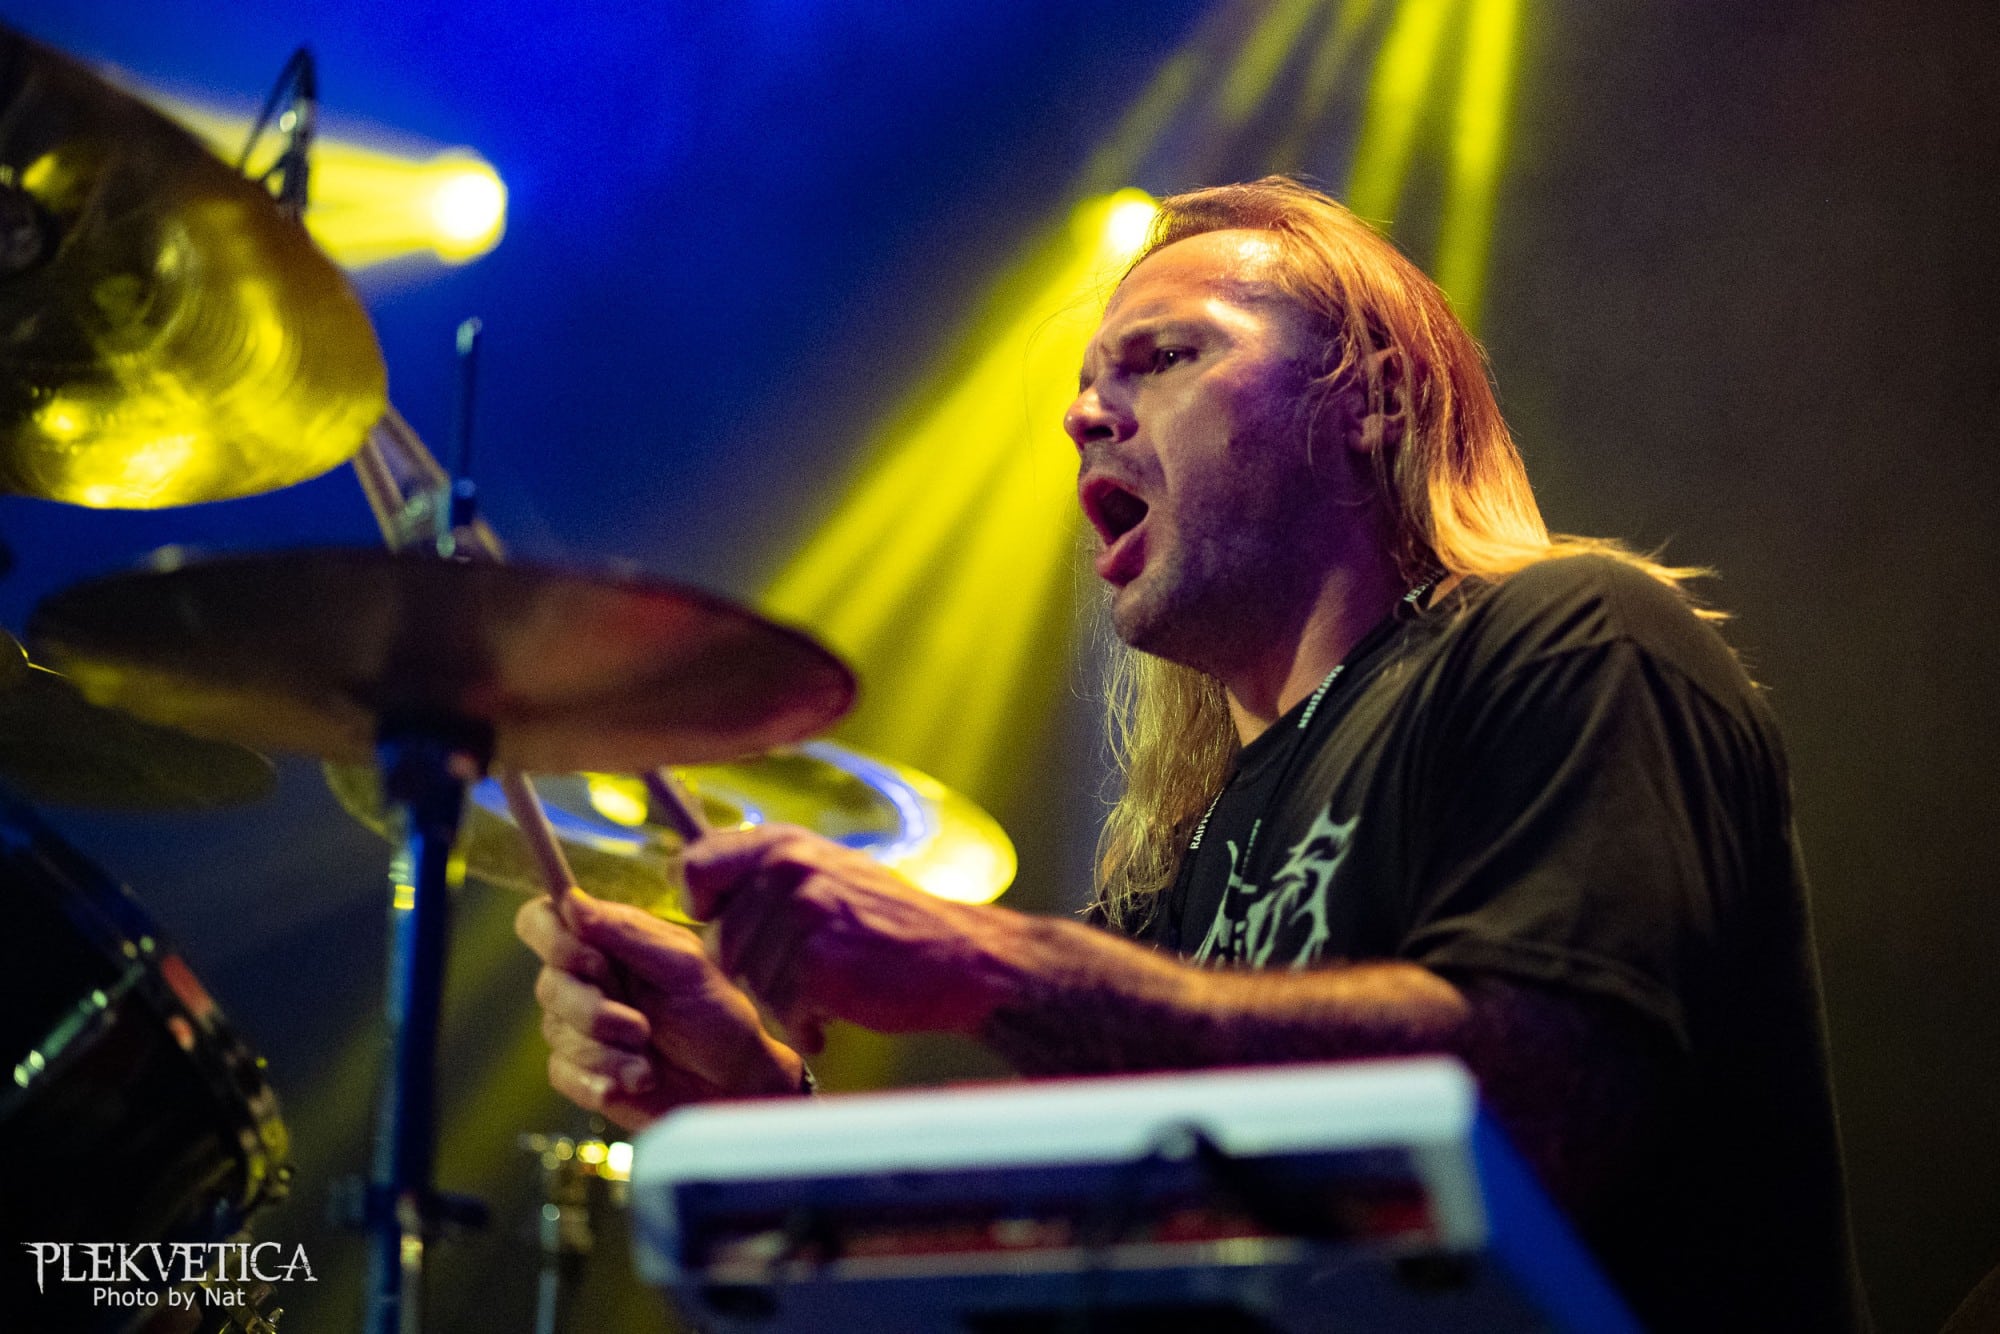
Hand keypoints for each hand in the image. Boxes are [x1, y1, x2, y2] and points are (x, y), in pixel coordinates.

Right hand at [515, 890, 802, 1130]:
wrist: (734, 1082)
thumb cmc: (716, 1013)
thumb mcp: (682, 965)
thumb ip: (626, 933)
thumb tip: (571, 902)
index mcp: (607, 941)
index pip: (543, 921)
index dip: (550, 937)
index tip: (591, 960)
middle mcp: (587, 980)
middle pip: (548, 984)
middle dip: (592, 1010)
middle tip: (639, 1027)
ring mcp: (580, 1026)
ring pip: (556, 1031)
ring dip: (605, 1050)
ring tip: (648, 1060)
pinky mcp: (581, 1071)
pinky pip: (563, 1072)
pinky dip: (599, 1079)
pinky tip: (635, 1081)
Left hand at [684, 824, 1023, 1052]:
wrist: (963, 959)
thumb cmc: (889, 926)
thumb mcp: (828, 873)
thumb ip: (765, 873)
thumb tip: (689, 880)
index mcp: (784, 842)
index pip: (694, 866)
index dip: (703, 906)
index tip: (732, 924)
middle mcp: (789, 867)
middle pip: (721, 941)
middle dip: (755, 972)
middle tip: (803, 975)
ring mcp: (804, 911)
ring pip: (750, 982)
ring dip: (784, 1001)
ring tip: (828, 990)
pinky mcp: (819, 960)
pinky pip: (781, 1009)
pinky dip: (806, 1024)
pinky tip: (837, 1012)